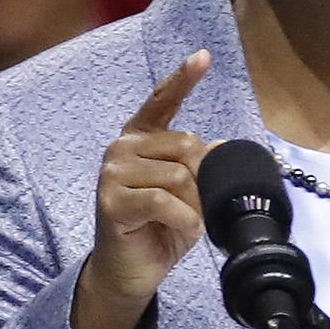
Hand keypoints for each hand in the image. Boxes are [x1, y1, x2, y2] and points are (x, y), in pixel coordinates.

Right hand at [72, 50, 211, 328]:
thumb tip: (217, 147)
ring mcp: (112, 173)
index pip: (162, 102)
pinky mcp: (112, 201)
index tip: (203, 57)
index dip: (182, 79)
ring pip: (178, 174)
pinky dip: (183, 219)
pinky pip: (165, 200)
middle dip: (202, 180)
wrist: (131, 272)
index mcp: (140, 139)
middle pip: (186, 145)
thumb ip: (199, 166)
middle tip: (193, 206)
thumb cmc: (160, 229)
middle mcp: (122, 148)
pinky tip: (179, 230)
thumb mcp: (188, 192)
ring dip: (193, 203)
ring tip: (183, 220)